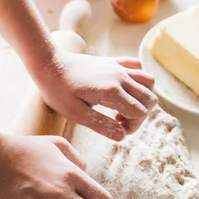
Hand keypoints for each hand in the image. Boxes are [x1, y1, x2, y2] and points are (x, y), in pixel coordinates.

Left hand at [33, 52, 156, 140]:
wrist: (49, 64)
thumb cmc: (58, 91)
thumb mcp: (75, 114)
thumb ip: (100, 125)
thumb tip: (121, 137)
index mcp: (111, 92)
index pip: (140, 113)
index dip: (132, 126)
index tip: (116, 129)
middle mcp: (120, 77)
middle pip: (149, 99)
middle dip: (139, 115)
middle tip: (118, 120)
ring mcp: (118, 67)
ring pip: (149, 82)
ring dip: (142, 98)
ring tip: (122, 106)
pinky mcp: (114, 61)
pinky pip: (138, 67)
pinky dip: (139, 80)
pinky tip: (123, 89)